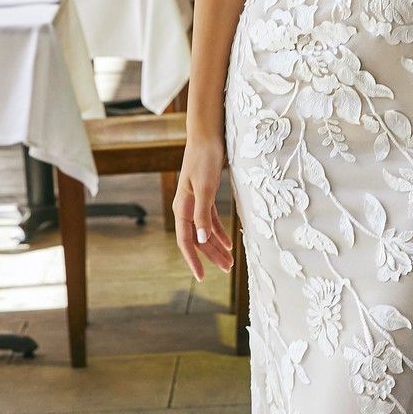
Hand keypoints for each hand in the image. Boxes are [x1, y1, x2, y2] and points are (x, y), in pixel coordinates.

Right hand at [173, 134, 234, 279]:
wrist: (207, 135)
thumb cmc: (205, 158)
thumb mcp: (205, 187)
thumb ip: (202, 214)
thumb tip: (200, 240)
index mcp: (183, 207)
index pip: (186, 241)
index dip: (193, 260)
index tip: (201, 278)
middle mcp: (187, 207)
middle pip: (198, 239)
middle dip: (211, 256)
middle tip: (227, 270)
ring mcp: (196, 202)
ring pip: (205, 231)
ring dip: (217, 246)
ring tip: (230, 262)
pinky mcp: (206, 195)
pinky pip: (211, 221)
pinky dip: (219, 232)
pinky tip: (229, 243)